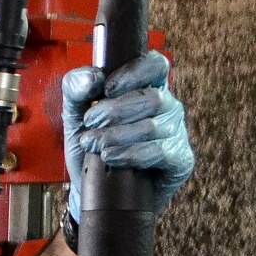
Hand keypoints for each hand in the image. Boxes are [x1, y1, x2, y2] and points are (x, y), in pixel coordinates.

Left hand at [60, 50, 194, 224]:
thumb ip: (76, 88)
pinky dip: (132, 155)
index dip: (134, 73)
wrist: (92, 190)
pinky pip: (161, 152)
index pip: (156, 65)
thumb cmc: (90, 148)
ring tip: (94, 145)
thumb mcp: (74, 115)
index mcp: (147, 87)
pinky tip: (111, 158)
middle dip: (115, 111)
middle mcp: (166, 107)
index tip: (107, 89)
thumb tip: (93, 78)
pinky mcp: (180, 160)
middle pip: (152, 98)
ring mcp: (176, 133)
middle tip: (91, 123)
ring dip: (117, 136)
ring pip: (153, 127)